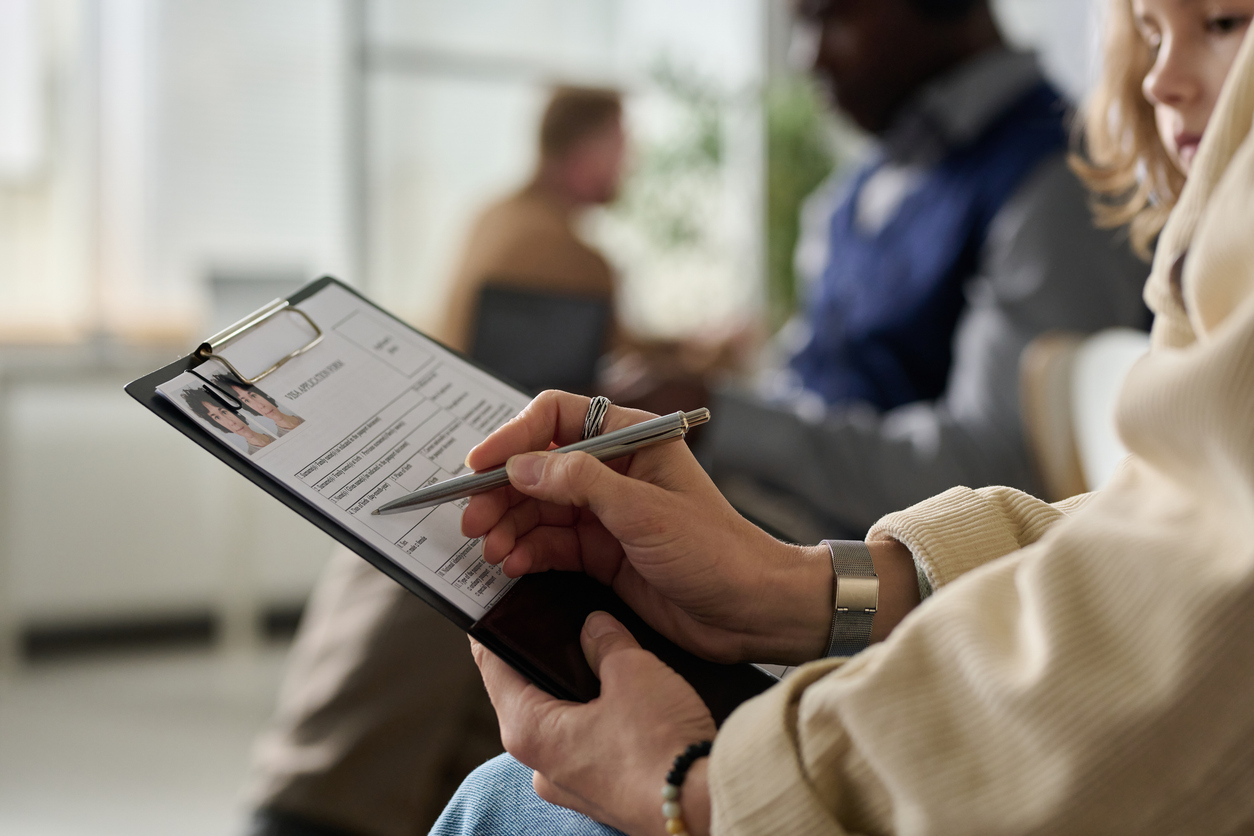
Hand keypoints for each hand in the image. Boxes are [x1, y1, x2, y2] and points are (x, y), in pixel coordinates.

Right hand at [463, 390, 834, 664]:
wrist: (750, 611)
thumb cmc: (715, 550)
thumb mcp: (643, 511)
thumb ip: (579, 483)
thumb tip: (521, 466)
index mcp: (632, 438)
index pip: (557, 417)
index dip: (513, 437)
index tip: (479, 466)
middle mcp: (614, 470)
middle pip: (539, 467)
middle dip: (502, 492)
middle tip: (471, 519)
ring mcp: (606, 512)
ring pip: (539, 509)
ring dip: (509, 526)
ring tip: (488, 549)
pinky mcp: (602, 552)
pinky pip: (551, 544)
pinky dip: (526, 552)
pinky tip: (510, 564)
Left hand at [472, 611, 715, 835]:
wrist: (704, 807)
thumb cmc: (659, 745)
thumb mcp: (631, 671)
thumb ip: (606, 641)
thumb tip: (596, 626)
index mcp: (529, 731)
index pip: (493, 669)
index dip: (494, 632)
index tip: (494, 607)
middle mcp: (542, 765)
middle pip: (528, 694)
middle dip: (544, 659)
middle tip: (557, 621)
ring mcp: (573, 784)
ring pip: (562, 721)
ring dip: (578, 690)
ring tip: (601, 653)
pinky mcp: (604, 792)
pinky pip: (590, 744)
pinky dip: (600, 718)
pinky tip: (627, 697)